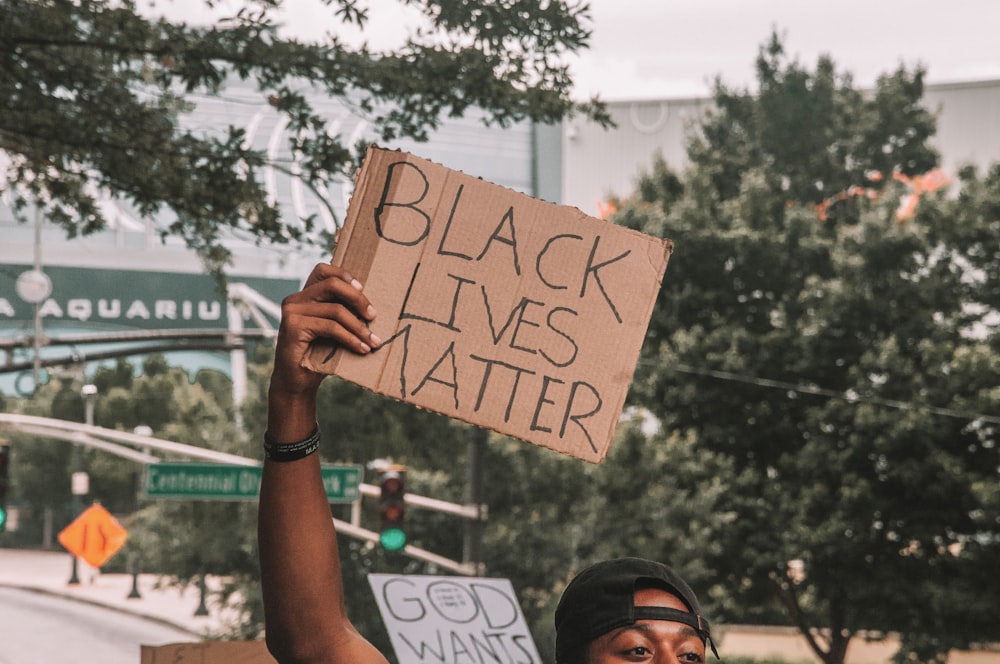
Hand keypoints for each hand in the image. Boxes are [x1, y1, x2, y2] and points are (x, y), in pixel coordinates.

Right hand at [270, 263, 380, 397]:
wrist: (297, 383)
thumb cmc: (318, 355)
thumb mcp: (333, 330)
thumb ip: (342, 313)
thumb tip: (373, 307)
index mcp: (304, 296)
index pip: (323, 270)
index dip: (345, 275)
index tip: (363, 289)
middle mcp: (295, 299)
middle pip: (333, 285)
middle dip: (358, 299)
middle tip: (373, 316)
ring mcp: (292, 311)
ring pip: (336, 310)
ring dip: (359, 327)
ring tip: (374, 341)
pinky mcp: (293, 326)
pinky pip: (331, 327)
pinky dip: (350, 338)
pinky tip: (362, 348)